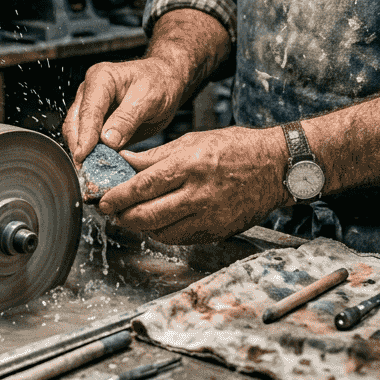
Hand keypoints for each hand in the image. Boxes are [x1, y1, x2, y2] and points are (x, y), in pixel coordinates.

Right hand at [62, 58, 188, 163]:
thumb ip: (127, 119)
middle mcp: (90, 91)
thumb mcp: (149, 99)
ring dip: (84, 152)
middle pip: (75, 123)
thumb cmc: (160, 83)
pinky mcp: (97, 122)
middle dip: (79, 146)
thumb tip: (108, 140)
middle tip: (86, 169)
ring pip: (78, 133)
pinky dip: (93, 153)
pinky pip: (90, 140)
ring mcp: (92, 107)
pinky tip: (99, 165)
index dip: (85, 135)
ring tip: (91, 171)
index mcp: (101, 79)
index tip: (83, 156)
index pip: (88, 111)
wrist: (167, 82)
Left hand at [97, 126, 288, 244]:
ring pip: (161, 232)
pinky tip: (160, 220)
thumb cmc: (235, 148)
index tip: (103, 200)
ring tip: (134, 215)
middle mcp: (199, 194)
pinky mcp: (217, 232)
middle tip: (113, 212)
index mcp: (190, 166)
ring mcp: (209, 217)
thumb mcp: (193, 141)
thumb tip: (123, 162)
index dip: (118, 197)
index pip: (143, 187)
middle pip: (147, 216)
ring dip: (141, 226)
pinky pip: (180, 238)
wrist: (276, 167)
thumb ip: (155, 157)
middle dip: (123, 216)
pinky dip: (164, 232)